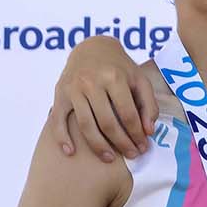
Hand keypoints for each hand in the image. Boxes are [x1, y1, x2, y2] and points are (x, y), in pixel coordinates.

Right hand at [47, 36, 154, 160]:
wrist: (92, 48)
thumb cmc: (120, 67)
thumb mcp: (140, 79)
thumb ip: (148, 104)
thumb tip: (148, 131)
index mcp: (114, 78)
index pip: (128, 114)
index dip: (137, 134)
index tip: (143, 147)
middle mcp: (91, 83)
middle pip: (108, 123)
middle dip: (122, 143)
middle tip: (132, 155)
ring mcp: (73, 89)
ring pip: (85, 125)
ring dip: (98, 146)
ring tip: (109, 158)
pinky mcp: (59, 95)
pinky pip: (58, 120)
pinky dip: (62, 138)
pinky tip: (71, 152)